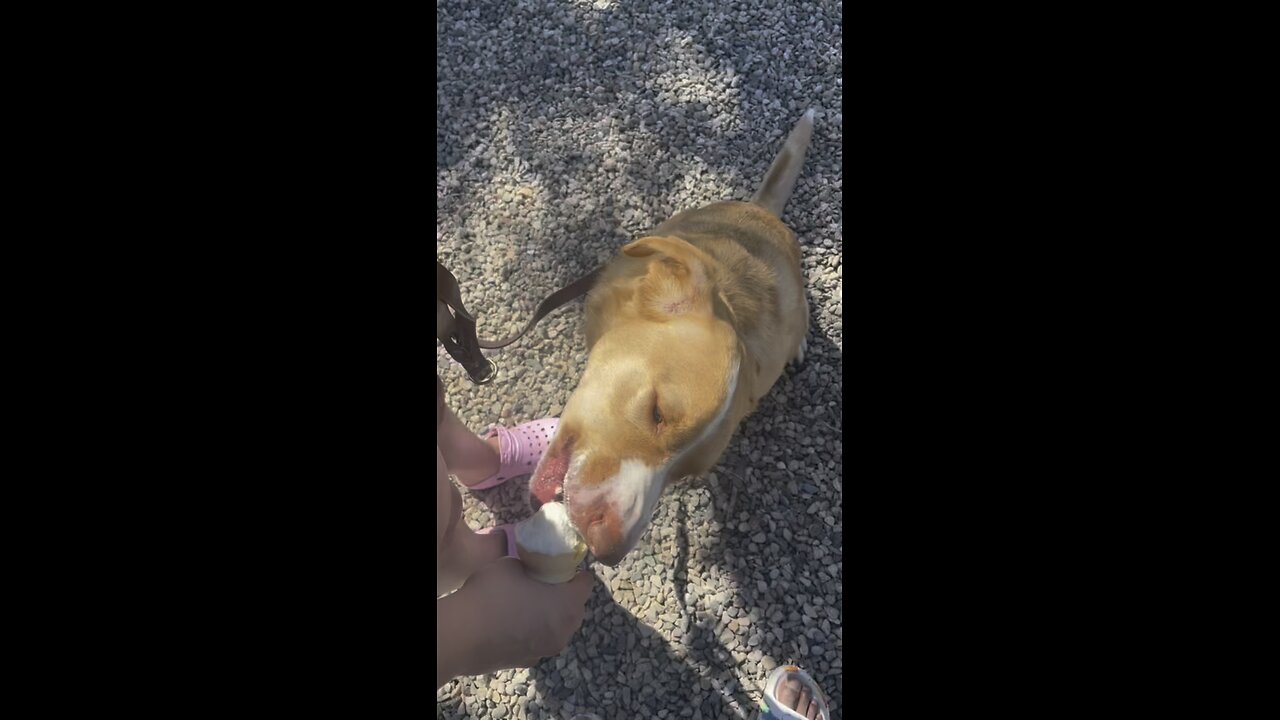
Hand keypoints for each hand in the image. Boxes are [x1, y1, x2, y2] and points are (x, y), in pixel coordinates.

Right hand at [437, 558, 593, 685]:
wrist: (464, 635)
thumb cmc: (493, 594)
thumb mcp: (513, 564)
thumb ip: (531, 566)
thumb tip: (532, 570)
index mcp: (568, 603)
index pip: (586, 583)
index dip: (574, 572)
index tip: (558, 566)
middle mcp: (566, 629)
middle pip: (576, 607)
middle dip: (565, 595)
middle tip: (543, 584)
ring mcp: (549, 649)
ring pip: (559, 627)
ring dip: (550, 616)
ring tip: (526, 605)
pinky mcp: (531, 661)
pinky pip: (541, 640)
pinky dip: (535, 632)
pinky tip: (513, 625)